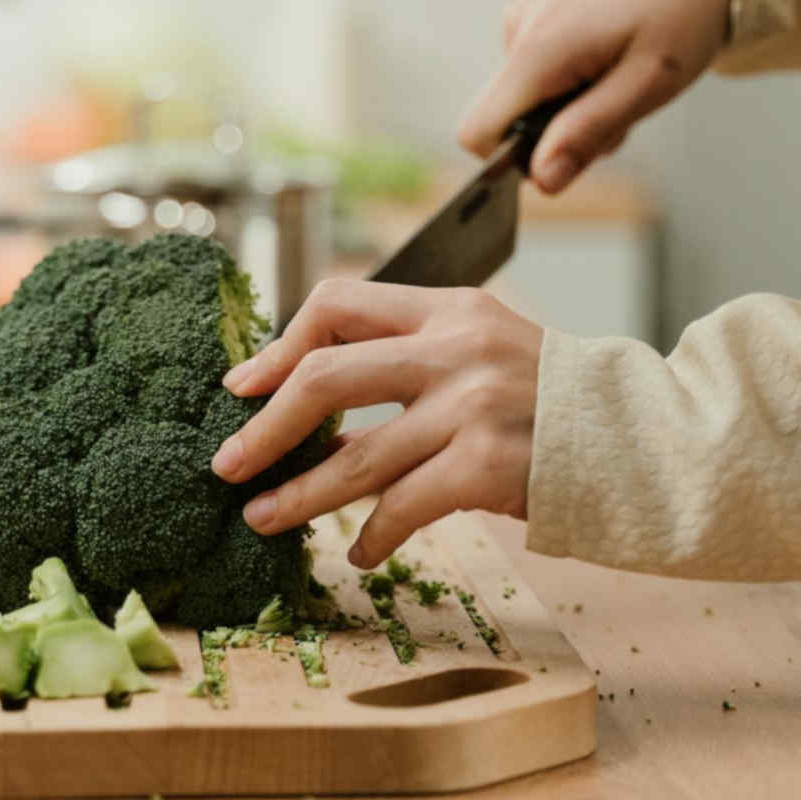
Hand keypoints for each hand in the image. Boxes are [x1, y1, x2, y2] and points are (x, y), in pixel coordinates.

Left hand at [210, 279, 543, 568]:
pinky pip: (402, 507)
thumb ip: (413, 361)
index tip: (244, 387)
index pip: (338, 303)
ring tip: (261, 518)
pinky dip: (373, 536)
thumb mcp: (488, 350)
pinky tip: (360, 552)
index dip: (279, 346)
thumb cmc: (557, 401)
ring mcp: (472, 406)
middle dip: (263, 427)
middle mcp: (455, 348)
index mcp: (449, 309)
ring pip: (354, 457)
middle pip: (324, 377)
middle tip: (226, 465)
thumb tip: (313, 416)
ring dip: (298, 495)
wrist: (652, 439)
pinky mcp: (488, 466)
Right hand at [459, 0, 728, 192]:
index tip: (559, 156)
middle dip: (550, 132)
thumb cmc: (684, 11)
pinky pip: (532, 64)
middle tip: (613, 111)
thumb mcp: (648, 82)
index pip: (478, 133)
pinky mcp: (533, 8)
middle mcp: (520, 28)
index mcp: (539, 52)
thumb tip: (541, 180)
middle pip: (502, 116)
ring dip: (565, 104)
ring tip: (617, 77)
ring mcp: (524, 14)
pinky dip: (566, 75)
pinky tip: (604, 57)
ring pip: (522, 93)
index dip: (509, 160)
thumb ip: (588, 133)